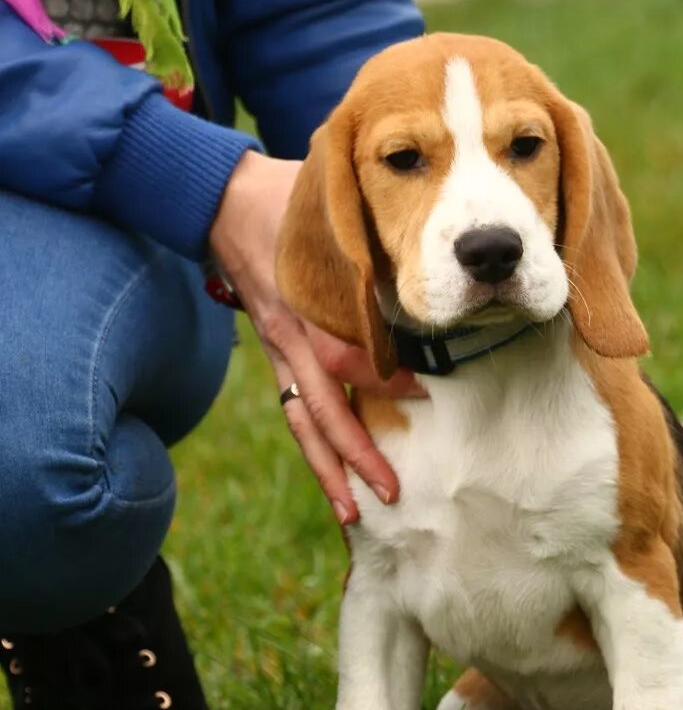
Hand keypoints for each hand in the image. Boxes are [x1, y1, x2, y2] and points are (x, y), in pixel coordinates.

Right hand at [209, 151, 422, 524]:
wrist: (225, 201)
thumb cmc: (292, 196)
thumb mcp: (333, 200)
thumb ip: (373, 219)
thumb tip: (431, 220)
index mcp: (307, 299)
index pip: (344, 351)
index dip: (382, 375)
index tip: (424, 390)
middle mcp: (291, 335)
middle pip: (322, 407)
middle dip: (356, 452)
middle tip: (393, 490)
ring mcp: (280, 349)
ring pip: (303, 421)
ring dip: (330, 468)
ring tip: (355, 513)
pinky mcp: (277, 354)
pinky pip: (294, 410)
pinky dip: (315, 447)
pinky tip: (336, 480)